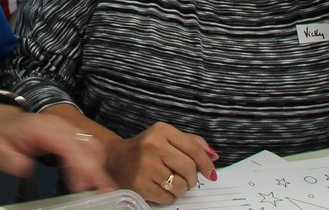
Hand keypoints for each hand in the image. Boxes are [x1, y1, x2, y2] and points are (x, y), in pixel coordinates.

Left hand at [0, 107, 113, 193]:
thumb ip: (10, 160)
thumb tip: (26, 168)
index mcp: (42, 129)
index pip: (68, 146)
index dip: (78, 166)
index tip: (81, 186)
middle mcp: (58, 126)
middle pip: (87, 146)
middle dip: (95, 171)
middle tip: (100, 194)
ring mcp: (65, 128)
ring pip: (92, 145)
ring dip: (98, 167)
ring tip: (100, 190)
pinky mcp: (68, 135)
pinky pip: (88, 147)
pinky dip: (94, 163)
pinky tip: (93, 180)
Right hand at [101, 122, 215, 204]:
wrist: (114, 159)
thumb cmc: (146, 149)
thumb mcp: (166, 138)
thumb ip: (191, 143)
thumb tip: (214, 156)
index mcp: (161, 131)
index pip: (193, 149)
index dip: (206, 164)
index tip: (211, 173)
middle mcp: (152, 145)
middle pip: (189, 168)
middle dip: (192, 179)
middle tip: (187, 180)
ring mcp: (145, 166)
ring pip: (180, 185)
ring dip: (181, 189)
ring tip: (172, 184)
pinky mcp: (140, 184)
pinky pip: (167, 197)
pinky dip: (169, 197)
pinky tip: (160, 188)